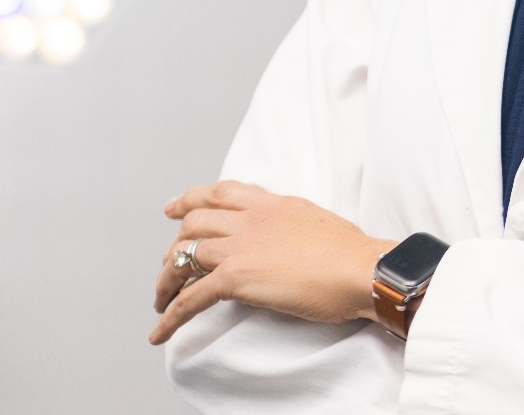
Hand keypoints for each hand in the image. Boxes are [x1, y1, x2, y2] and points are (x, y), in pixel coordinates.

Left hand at [150, 180, 394, 345]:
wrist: (362, 269)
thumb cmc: (352, 252)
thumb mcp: (315, 220)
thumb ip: (288, 222)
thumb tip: (279, 236)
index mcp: (272, 203)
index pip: (220, 193)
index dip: (189, 200)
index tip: (173, 209)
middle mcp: (252, 218)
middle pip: (194, 224)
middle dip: (173, 246)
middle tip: (166, 264)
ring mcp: (241, 246)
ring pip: (183, 258)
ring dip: (166, 282)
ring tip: (161, 300)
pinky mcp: (237, 277)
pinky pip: (191, 296)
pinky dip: (171, 316)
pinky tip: (161, 330)